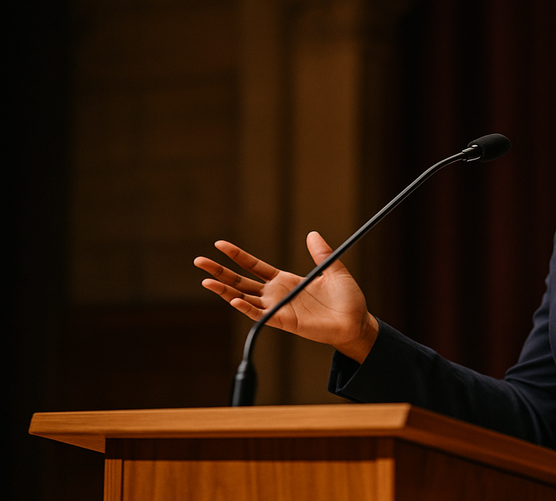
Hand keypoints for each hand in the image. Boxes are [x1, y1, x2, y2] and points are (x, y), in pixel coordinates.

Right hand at [194, 231, 378, 361]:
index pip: (254, 266)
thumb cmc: (347, 299)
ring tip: (205, 281)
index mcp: (286, 280)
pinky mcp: (284, 321)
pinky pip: (260, 315)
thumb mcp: (334, 270)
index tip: (219, 244)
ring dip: (225, 291)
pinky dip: (247, 308)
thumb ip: (321, 253)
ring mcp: (278, 308)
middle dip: (220, 271)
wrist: (357, 322)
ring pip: (244, 298)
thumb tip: (312, 233)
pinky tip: (234, 300)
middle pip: (241, 281)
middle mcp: (277, 294)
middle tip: (198, 261)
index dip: (237, 255)